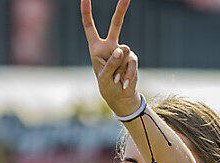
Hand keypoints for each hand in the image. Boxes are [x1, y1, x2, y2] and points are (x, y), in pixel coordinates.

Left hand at [81, 0, 139, 116]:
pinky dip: (127, 74)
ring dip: (120, 68)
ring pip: (124, 51)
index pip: (90, 26)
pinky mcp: (133, 57)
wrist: (119, 96)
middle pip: (117, 23)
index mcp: (95, 47)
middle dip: (122, 8)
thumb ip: (111, 63)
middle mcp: (110, 45)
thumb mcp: (104, 76)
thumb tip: (121, 50)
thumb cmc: (106, 85)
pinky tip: (123, 82)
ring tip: (115, 78)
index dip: (87, 11)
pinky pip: (131, 62)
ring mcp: (123, 50)